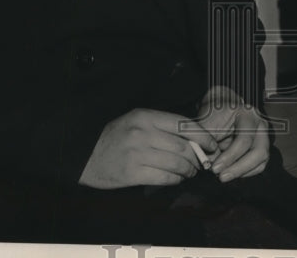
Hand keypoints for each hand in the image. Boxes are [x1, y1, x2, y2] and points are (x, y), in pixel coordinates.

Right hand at [78, 108, 217, 188]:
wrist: (84, 155)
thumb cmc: (114, 137)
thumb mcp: (136, 121)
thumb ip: (162, 126)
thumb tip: (193, 138)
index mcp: (145, 116)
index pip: (183, 125)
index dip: (203, 136)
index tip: (212, 144)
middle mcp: (142, 133)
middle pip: (184, 146)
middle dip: (198, 156)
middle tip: (202, 162)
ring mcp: (137, 154)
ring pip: (177, 163)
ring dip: (189, 170)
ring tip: (191, 171)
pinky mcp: (132, 173)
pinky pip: (165, 178)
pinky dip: (176, 180)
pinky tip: (178, 178)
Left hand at [197, 86, 269, 181]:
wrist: (221, 108)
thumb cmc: (214, 114)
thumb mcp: (207, 123)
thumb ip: (205, 141)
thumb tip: (205, 163)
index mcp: (248, 114)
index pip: (244, 139)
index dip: (229, 157)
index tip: (214, 168)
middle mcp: (260, 125)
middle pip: (259, 152)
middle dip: (239, 168)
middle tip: (221, 177)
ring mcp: (263, 137)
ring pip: (261, 161)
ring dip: (242, 172)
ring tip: (223, 176)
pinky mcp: (261, 148)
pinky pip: (258, 166)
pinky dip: (244, 173)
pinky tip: (230, 173)